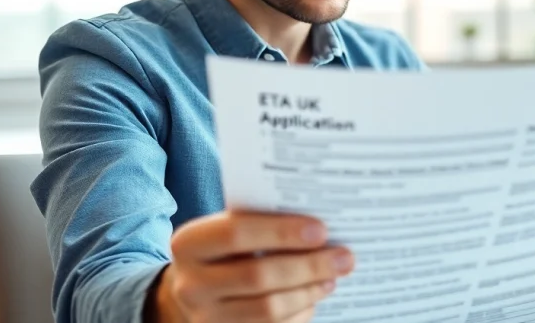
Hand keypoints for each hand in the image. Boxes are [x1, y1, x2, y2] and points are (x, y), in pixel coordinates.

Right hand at [150, 210, 353, 322]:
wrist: (194, 290)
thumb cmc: (224, 250)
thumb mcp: (227, 229)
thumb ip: (260, 223)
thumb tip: (319, 227)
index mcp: (190, 244)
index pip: (236, 233)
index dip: (281, 232)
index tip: (322, 230)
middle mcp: (191, 284)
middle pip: (258, 275)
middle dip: (308, 266)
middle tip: (344, 257)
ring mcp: (206, 317)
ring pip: (268, 308)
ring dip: (309, 291)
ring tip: (333, 276)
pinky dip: (300, 312)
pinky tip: (315, 296)